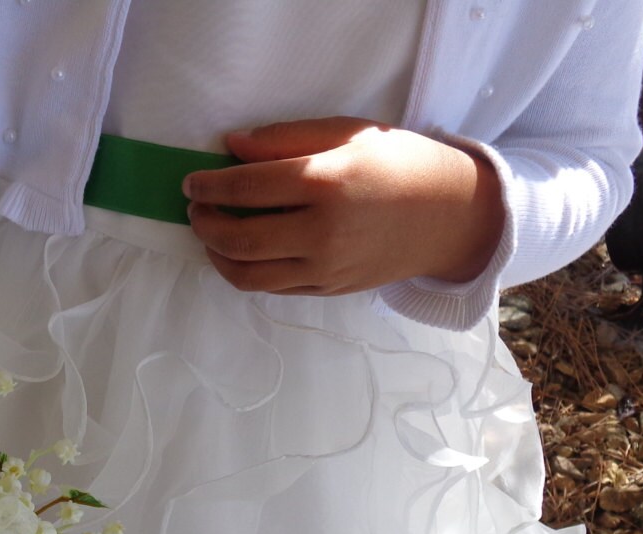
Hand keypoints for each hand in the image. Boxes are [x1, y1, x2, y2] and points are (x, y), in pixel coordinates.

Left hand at [182, 117, 504, 295]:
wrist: (450, 215)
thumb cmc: (399, 163)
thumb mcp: (348, 133)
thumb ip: (287, 138)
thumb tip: (231, 146)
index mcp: (328, 183)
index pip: (248, 186)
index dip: (210, 186)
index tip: (192, 183)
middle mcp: (323, 232)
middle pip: (240, 238)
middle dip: (205, 224)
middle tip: (196, 209)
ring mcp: (326, 268)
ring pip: (248, 274)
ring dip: (217, 255)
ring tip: (210, 235)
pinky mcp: (328, 290)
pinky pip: (271, 288)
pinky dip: (245, 271)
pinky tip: (240, 252)